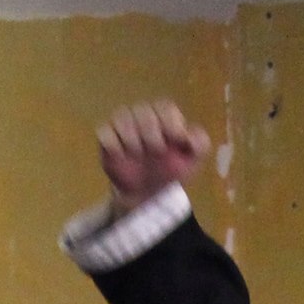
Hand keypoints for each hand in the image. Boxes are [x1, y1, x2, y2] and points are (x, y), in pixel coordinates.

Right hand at [98, 100, 210, 216]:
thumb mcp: (192, 161)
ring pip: (121, 115)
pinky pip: (104, 132)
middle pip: (142, 109)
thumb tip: (191, 136)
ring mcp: (123, 127)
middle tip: (157, 150)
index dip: (170, 120)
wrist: (148, 195)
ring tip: (137, 153)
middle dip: (150, 128)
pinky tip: (122, 156)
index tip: (176, 138)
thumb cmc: (170, 172)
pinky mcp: (107, 141)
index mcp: (164, 118)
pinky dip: (112, 142)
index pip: (165, 107)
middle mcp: (142, 118)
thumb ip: (199, 145)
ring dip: (130, 133)